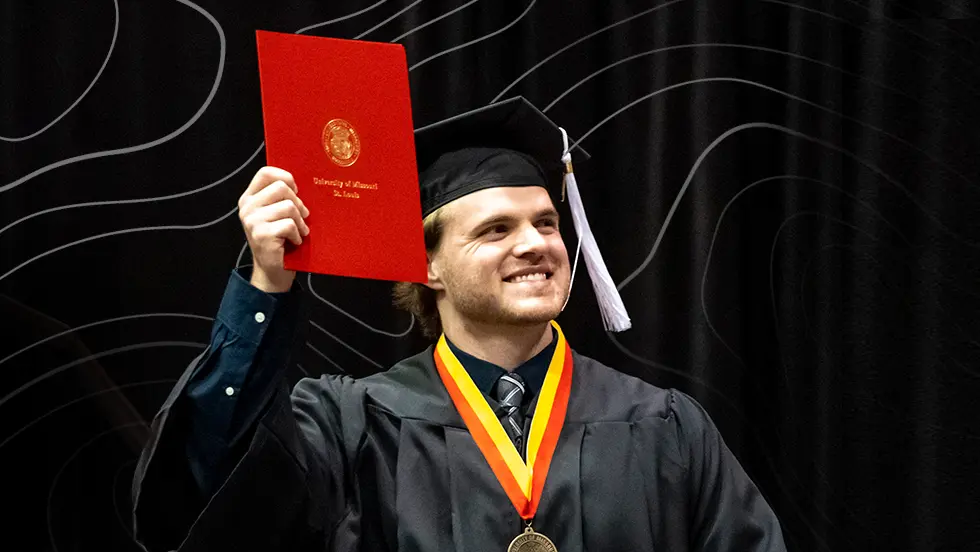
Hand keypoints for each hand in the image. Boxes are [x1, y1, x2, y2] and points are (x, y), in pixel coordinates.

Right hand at [238, 166, 310, 292]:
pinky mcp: (261, 234)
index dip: (286, 177)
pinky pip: (289, 224)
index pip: (266, 173)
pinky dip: (297, 234)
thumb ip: (281, 197)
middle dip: (298, 202)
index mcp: (250, 198)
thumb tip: (302, 183)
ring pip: (288, 206)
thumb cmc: (279, 239)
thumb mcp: (276, 213)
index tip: (296, 191)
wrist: (272, 269)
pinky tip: (294, 241)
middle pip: (281, 187)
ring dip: (300, 221)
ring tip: (298, 231)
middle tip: (302, 216)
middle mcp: (247, 207)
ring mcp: (252, 221)